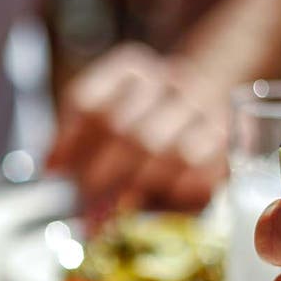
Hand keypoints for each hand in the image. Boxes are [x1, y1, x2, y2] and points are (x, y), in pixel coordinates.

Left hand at [46, 43, 227, 218]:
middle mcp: (169, 80)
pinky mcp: (227, 137)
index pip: (89, 103)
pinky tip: (159, 203)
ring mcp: (202, 105)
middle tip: (83, 208)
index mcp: (131, 67)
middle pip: (123, 130)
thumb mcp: (107, 117)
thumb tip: (52, 165)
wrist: (206, 110)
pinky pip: (198, 166)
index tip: (55, 171)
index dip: (67, 141)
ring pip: (160, 149)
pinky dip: (174, 188)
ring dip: (133, 187)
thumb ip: (77, 136)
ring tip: (115, 212)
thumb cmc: (145, 122)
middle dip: (98, 176)